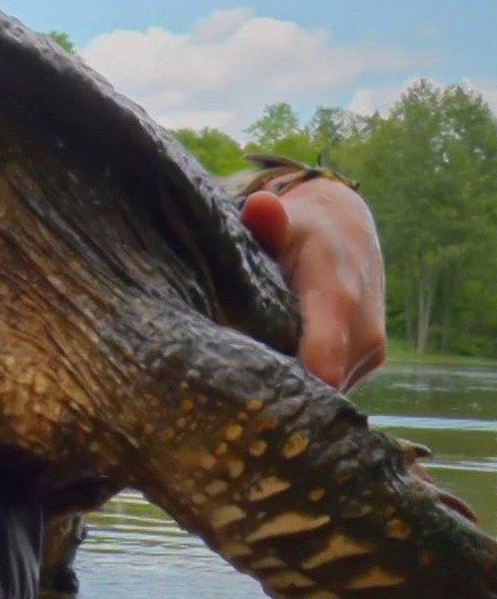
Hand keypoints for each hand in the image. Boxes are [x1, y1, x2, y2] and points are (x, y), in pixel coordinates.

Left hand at [242, 178, 386, 389]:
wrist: (349, 234)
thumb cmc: (304, 231)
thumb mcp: (285, 220)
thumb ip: (269, 221)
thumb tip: (260, 207)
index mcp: (338, 300)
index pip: (322, 362)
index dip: (286, 386)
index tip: (245, 392)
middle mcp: (363, 334)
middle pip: (317, 387)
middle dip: (276, 390)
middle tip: (229, 387)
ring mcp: (369, 354)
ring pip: (324, 391)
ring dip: (290, 388)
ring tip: (248, 376)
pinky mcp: (367, 364)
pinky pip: (332, 387)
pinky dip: (304, 383)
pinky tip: (274, 371)